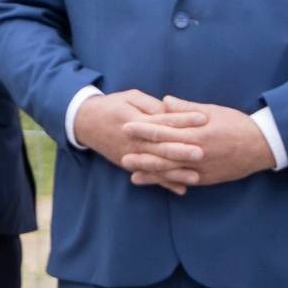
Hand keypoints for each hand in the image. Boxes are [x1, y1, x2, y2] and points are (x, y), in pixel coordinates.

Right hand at [73, 89, 205, 194]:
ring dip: (176, 172)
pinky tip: (181, 189)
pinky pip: (149, 176)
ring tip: (196, 176)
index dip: (183, 119)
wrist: (84, 121)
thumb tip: (172, 112)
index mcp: (136, 121)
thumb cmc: (111, 105)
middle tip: (202, 152)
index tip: (203, 118)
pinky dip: (164, 184)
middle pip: (161, 146)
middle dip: (182, 150)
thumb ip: (151, 105)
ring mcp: (130, 155)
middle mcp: (134, 140)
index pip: (163, 120)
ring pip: (156, 165)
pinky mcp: (129, 164)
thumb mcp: (130, 97)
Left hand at [121, 96, 274, 187]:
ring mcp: (201, 168)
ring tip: (130, 171)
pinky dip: (167, 181)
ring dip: (150, 171)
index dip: (144, 129)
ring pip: (171, 171)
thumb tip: (164, 101)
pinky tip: (154, 181)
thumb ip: (186, 108)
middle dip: (141, 153)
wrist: (263, 146)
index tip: (126, 126)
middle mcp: (197, 153)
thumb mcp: (212, 111)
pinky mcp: (206, 179)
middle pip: (163, 154)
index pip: (164, 131)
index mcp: (197, 133)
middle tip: (121, 152)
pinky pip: (183, 180)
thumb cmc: (237, 124)